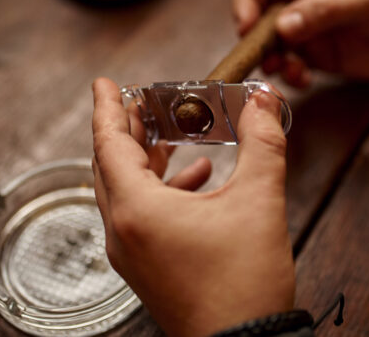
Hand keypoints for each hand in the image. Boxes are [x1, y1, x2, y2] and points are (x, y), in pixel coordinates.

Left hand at [91, 78, 294, 336]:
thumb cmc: (244, 284)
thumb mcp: (259, 202)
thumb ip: (262, 143)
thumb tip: (265, 101)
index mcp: (137, 209)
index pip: (109, 144)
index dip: (107, 108)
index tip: (103, 84)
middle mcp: (122, 230)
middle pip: (111, 166)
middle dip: (126, 130)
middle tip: (141, 103)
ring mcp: (131, 253)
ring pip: (124, 191)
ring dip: (145, 159)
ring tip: (172, 136)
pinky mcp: (146, 268)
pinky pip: (139, 215)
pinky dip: (161, 190)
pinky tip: (198, 179)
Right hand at [233, 0, 368, 84]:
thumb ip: (322, 11)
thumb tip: (282, 27)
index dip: (244, 0)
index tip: (246, 26)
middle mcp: (298, 0)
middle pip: (256, 15)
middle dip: (254, 38)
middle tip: (264, 57)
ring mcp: (305, 30)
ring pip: (269, 45)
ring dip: (269, 61)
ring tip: (284, 71)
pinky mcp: (316, 56)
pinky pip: (289, 66)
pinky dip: (289, 76)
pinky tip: (302, 80)